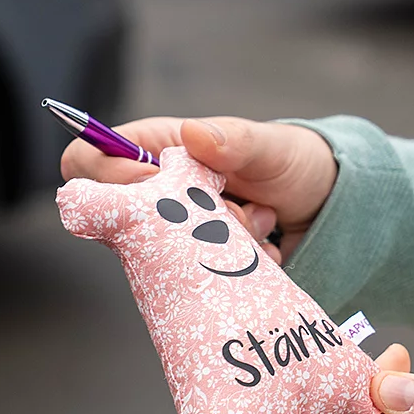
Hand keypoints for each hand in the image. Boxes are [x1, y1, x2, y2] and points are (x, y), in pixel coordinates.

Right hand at [60, 117, 337, 260]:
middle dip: (178, 220)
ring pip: (160, 253)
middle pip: (119, 216)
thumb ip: (235, 140)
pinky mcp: (195, 266)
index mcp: (157, 148)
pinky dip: (237, 264)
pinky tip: (265, 244)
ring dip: (217, 241)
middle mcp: (156, 191)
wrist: (323, 206)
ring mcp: (174, 231)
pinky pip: (194, 280)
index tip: (159, 186)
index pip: (89, 160)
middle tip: (228, 208)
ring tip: (258, 217)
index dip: (111, 175)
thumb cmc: (288, 161)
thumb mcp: (270, 145)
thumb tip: (194, 134)